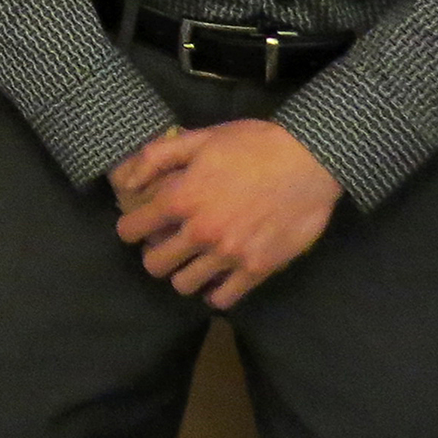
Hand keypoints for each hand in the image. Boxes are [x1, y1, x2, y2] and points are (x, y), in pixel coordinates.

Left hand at [111, 120, 340, 308]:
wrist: (310, 160)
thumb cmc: (253, 144)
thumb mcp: (201, 138)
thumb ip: (157, 157)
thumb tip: (127, 182)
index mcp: (181, 199)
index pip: (132, 229)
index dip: (130, 227)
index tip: (138, 226)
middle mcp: (200, 232)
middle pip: (154, 265)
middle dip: (155, 254)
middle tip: (167, 244)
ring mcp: (228, 255)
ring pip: (183, 285)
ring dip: (183, 273)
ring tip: (193, 260)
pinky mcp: (256, 270)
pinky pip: (222, 299)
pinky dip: (214, 292)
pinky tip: (217, 277)